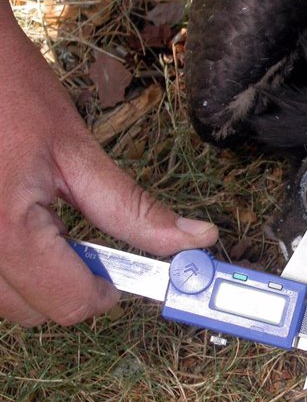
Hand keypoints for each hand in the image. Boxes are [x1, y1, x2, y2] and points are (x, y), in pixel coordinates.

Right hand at [0, 0, 217, 326]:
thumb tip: (194, 239)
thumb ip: (132, 209)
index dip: (108, 290)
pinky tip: (20, 227)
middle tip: (87, 245)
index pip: (70, 303)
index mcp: (7, 231)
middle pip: (34, 310)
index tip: (123, 272)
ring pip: (4, 300)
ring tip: (50, 231)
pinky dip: (10, 267)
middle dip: (71, 287)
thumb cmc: (10, 91)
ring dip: (37, 281)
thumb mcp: (76, 150)